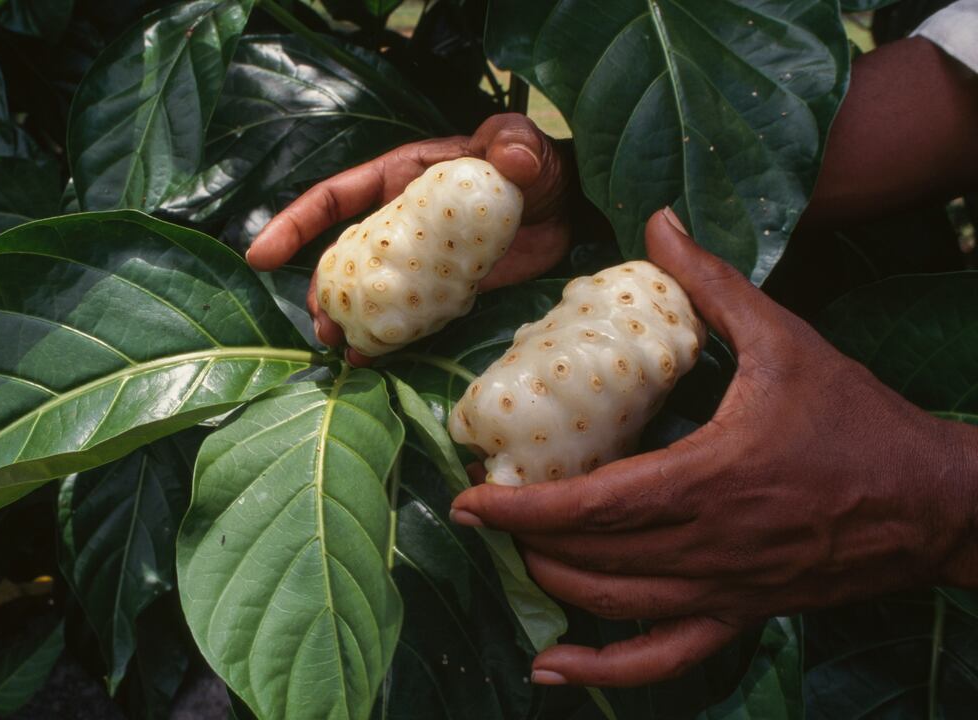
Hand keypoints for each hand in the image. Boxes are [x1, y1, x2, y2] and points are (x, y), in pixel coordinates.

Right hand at [246, 114, 579, 365]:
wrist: (566, 209)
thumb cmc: (534, 165)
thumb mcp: (520, 143)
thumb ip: (513, 142)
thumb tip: (511, 157)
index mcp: (400, 181)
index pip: (335, 199)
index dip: (294, 224)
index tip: (261, 255)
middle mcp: (399, 223)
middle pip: (341, 257)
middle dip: (321, 289)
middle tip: (319, 324)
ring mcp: (418, 261)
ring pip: (367, 293)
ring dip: (348, 319)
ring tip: (339, 346)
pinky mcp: (443, 292)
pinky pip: (405, 317)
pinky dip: (387, 337)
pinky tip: (374, 359)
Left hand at [449, 208, 977, 687]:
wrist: (934, 500)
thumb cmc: (857, 420)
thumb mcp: (785, 340)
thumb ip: (713, 284)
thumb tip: (658, 223)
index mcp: (709, 479)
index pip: (591, 505)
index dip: (520, 507)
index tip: (469, 495)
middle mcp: (708, 547)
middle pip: (590, 558)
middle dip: (523, 538)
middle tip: (480, 509)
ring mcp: (723, 590)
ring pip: (614, 605)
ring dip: (552, 583)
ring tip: (514, 551)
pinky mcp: (740, 615)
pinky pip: (663, 659)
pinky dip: (603, 671)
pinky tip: (555, 668)